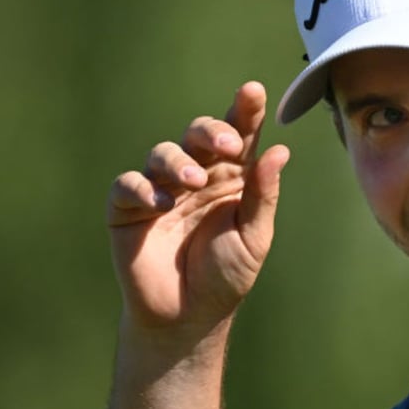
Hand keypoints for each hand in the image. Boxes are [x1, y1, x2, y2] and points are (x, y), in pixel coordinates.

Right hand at [107, 81, 289, 333]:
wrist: (189, 317)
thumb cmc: (226, 274)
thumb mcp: (254, 236)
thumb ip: (263, 195)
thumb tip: (280, 150)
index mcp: (231, 178)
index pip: (238, 136)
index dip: (244, 111)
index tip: (253, 91)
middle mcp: (196, 176)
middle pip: (198, 135)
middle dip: (210, 131)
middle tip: (227, 145)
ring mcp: (160, 190)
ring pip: (162, 153)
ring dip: (177, 161)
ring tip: (193, 181)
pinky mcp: (128, 210)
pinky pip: (128, 186)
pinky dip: (142, 188)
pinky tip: (160, 202)